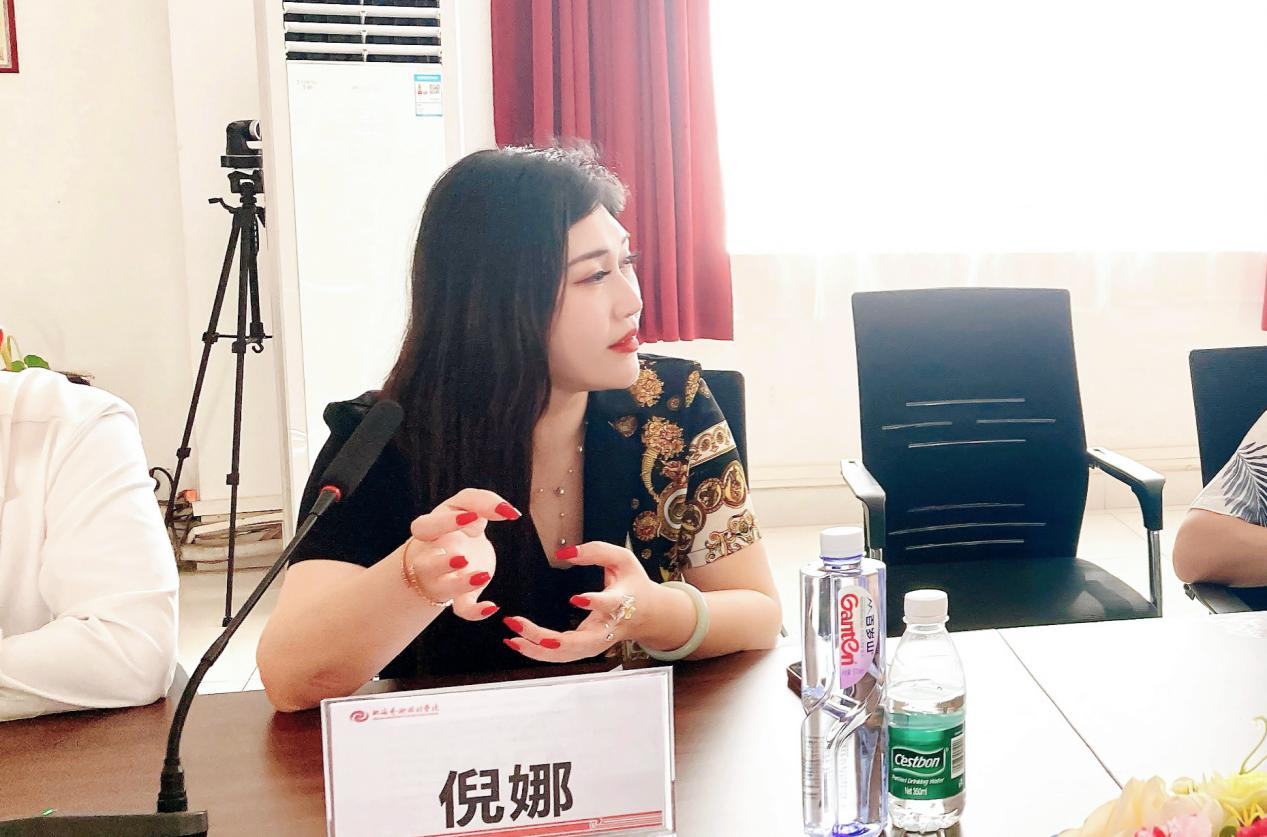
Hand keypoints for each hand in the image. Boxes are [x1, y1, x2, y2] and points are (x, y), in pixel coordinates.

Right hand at [406, 488, 519, 621]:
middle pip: (424, 565)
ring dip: (459, 585)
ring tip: (484, 575)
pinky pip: (462, 609)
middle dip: (440, 565)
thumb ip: (482, 501)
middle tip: (464, 558)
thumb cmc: (460, 526)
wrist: (456, 553)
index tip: (474, 517)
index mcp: (431, 532)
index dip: (445, 523)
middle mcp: (432, 557)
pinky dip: (475, 612)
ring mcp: (443, 580)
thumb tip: (507, 511)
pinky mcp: (460, 596)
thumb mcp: (466, 506)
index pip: (425, 527)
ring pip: (442, 589)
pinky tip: (493, 606)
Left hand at [501, 542, 679, 662]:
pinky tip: (517, 643)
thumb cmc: (633, 583)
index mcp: (622, 603)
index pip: (610, 606)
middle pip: (580, 643)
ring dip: (537, 650)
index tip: (576, 598)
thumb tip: (563, 553)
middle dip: (548, 638)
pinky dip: (538, 652)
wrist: (647, 614)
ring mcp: (597, 643)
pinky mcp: (587, 648)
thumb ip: (596, 551)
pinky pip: (562, 655)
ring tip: (513, 638)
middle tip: (521, 627)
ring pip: (567, 655)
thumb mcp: (623, 559)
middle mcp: (608, 628)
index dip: (594, 604)